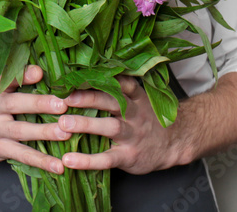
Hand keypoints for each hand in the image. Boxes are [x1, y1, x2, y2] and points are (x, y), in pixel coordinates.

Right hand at [0, 64, 70, 173]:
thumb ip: (17, 79)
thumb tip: (47, 67)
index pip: (7, 79)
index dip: (23, 75)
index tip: (40, 72)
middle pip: (15, 104)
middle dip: (39, 103)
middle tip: (62, 104)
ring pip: (20, 131)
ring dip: (44, 132)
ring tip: (65, 133)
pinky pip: (22, 155)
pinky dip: (41, 161)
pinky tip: (57, 165)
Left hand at [57, 75, 184, 174]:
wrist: (174, 143)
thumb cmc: (147, 119)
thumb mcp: (138, 100)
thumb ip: (118, 90)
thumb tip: (83, 76)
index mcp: (135, 97)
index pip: (120, 82)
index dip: (99, 78)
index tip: (76, 75)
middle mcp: (134, 113)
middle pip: (112, 101)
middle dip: (87, 98)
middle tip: (64, 98)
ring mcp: (132, 134)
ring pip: (110, 127)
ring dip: (86, 124)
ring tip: (62, 124)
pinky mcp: (128, 156)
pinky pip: (107, 158)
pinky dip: (87, 160)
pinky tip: (68, 159)